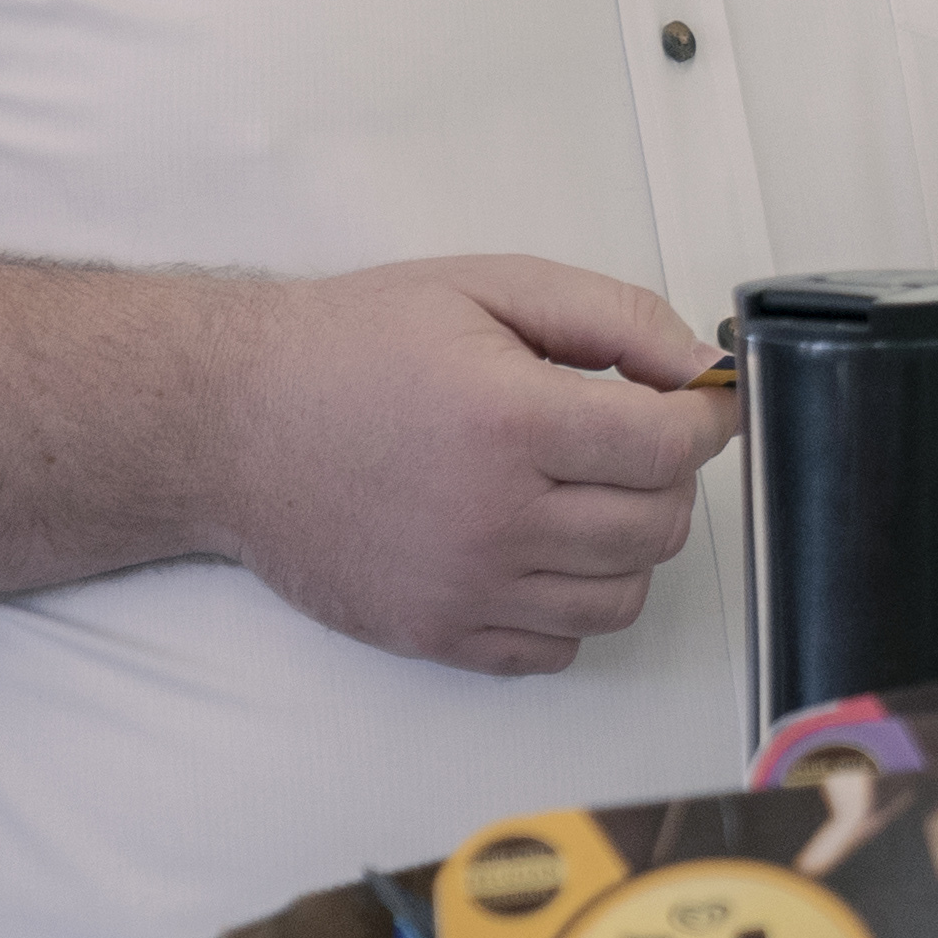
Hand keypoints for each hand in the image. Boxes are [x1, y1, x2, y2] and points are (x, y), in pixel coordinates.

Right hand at [209, 256, 733, 675]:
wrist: (229, 422)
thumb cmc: (352, 346)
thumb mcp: (490, 286)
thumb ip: (613, 317)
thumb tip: (698, 368)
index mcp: (510, 422)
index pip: (670, 447)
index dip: (708, 418)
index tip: (704, 402)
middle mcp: (492, 520)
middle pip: (657, 526)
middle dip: (670, 477)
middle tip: (635, 438)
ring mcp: (462, 590)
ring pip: (618, 598)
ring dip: (627, 545)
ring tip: (585, 493)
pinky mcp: (433, 636)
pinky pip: (554, 651)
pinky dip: (570, 606)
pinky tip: (540, 549)